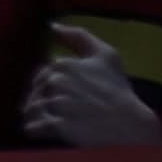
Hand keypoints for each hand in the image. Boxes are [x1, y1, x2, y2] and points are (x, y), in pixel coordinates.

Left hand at [21, 22, 161, 146]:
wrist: (130, 125)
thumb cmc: (118, 90)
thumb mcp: (105, 55)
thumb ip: (79, 37)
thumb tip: (53, 26)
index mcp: (64, 63)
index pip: (42, 75)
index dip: (49, 87)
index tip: (62, 97)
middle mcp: (57, 80)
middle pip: (35, 93)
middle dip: (40, 102)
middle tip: (58, 113)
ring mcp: (57, 103)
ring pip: (31, 110)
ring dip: (36, 117)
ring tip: (50, 124)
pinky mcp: (57, 126)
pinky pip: (32, 128)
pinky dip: (34, 131)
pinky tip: (44, 134)